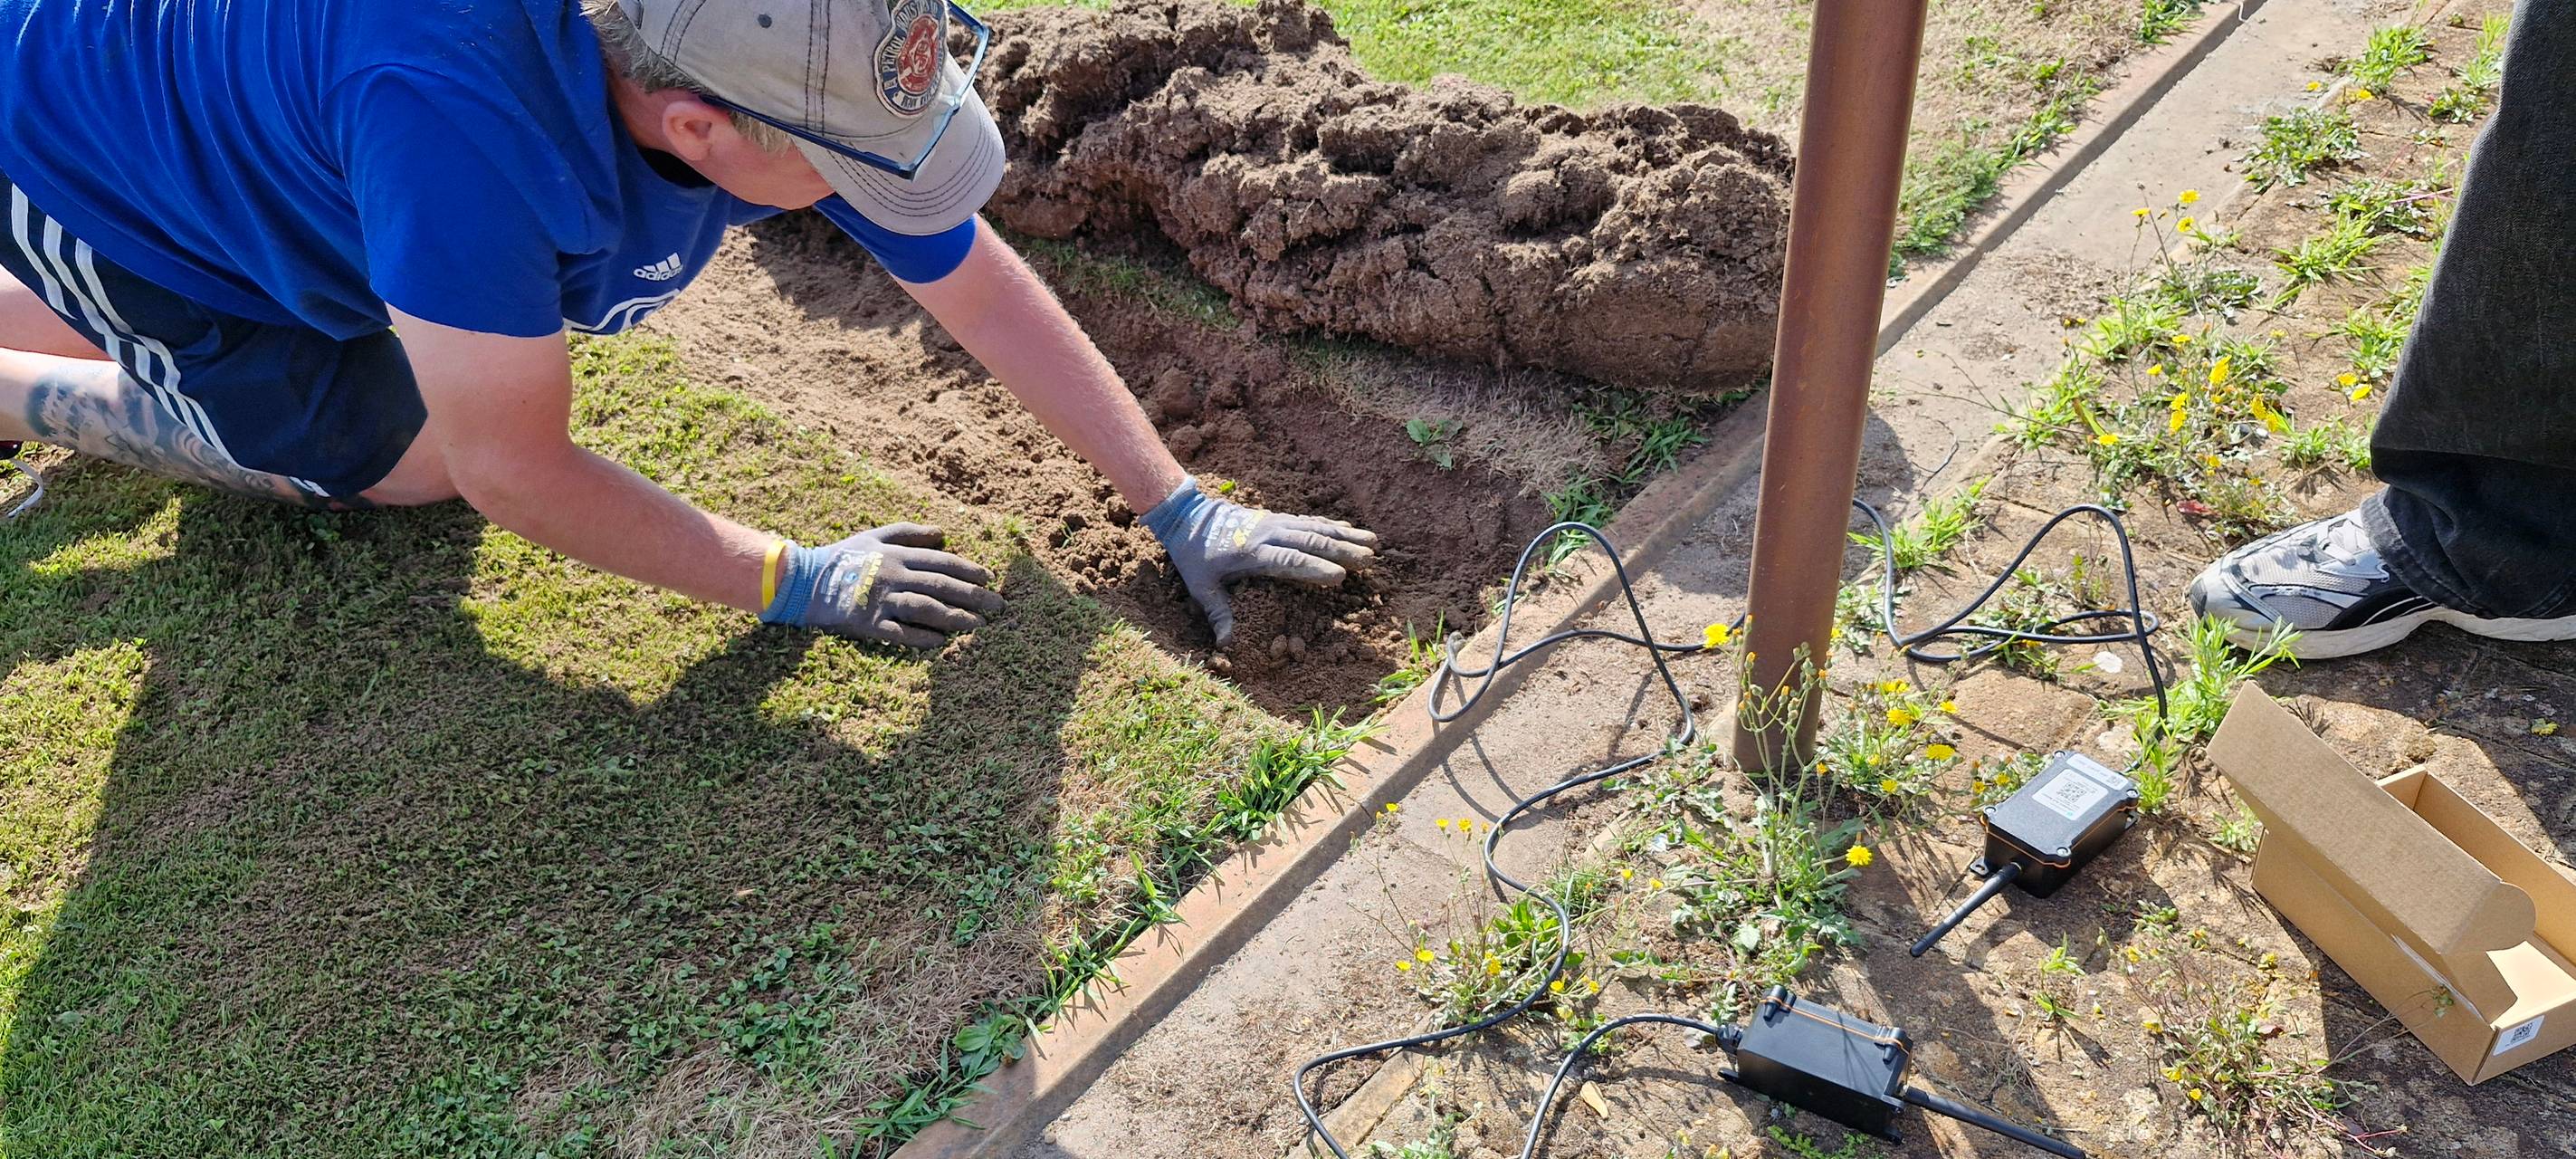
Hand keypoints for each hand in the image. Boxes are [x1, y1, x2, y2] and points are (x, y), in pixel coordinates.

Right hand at [762, 524, 1004, 648]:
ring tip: (978, 626)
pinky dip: (921, 638)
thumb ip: (909, 533)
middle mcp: (893, 576)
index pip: (942, 561)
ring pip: (926, 609)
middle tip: (998, 606)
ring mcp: (880, 600)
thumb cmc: (842, 557)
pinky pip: (899, 633)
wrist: (802, 580)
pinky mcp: (867, 623)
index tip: (990, 578)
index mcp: (897, 555)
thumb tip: (943, 533)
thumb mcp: (875, 536)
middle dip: (973, 596)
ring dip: (955, 618)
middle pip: (941, 585)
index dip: (968, 570)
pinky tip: (941, 643)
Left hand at [1142, 478, 1377, 645]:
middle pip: (1310, 541)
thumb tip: (1227, 644)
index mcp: (1251, 553)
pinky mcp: (1277, 518)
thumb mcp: (1200, 586)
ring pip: (1315, 527)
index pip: (1288, 561)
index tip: (1341, 576)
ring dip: (1345, 535)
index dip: (1314, 568)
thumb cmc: (1194, 554)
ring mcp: (1274, 523)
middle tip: (1370, 560)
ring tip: (1373, 542)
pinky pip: (1309, 521)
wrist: (1188, 515)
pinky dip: (1331, 525)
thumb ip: (1218, 613)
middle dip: (1342, 550)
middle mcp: (1268, 535)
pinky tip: (1350, 529)